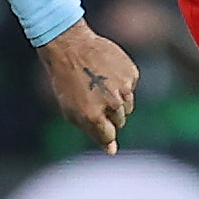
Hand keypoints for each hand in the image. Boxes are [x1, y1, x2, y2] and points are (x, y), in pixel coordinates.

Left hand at [38, 19, 136, 151]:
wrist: (71, 46)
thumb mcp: (71, 110)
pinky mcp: (131, 73)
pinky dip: (121, 83)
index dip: (102, 128)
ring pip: (128, 106)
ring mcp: (124, 88)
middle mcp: (112, 104)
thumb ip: (93, 133)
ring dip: (117, 100)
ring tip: (99, 83)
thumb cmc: (67, 81)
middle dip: (109, 114)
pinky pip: (130, 87)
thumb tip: (112, 151)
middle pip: (120, 121)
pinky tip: (106, 72)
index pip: (109, 136)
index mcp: (94, 116)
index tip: (96, 118)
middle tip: (93, 97)